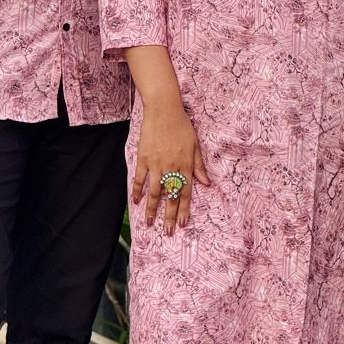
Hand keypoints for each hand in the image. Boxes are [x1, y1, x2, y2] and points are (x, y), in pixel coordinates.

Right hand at [133, 98, 208, 234]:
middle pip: (171, 197)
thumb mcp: (196, 145)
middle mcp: (171, 168)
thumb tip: (206, 183)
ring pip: (154, 192)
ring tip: (149, 223)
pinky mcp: (144, 159)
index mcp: (186, 166)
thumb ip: (199, 166)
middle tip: (168, 232)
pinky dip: (138, 191)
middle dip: (169, 217)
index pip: (186, 193)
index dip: (184, 210)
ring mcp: (156, 165)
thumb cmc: (182, 126)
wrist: (164, 110)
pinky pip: (140, 179)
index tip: (183, 224)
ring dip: (152, 209)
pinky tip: (136, 202)